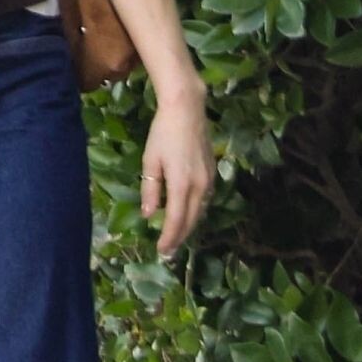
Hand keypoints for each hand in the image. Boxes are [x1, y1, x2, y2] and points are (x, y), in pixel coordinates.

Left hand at [141, 85, 214, 259]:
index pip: (175, 221)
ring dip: (189, 225)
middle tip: (169, 251)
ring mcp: (209, 179)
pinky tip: (188, 214)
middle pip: (191, 220)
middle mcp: (199, 186)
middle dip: (180, 237)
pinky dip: (196, 211)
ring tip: (177, 237)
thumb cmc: (162, 134)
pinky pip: (205, 199)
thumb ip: (150, 190)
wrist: (187, 110)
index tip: (162, 251)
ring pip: (200, 211)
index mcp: (181, 185)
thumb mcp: (150, 162)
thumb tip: (148, 215)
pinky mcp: (213, 172)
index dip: (169, 238)